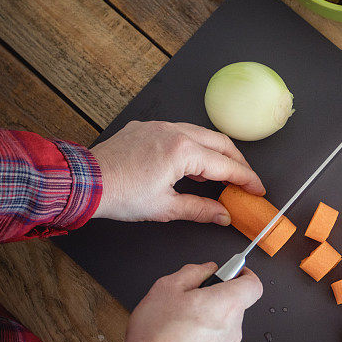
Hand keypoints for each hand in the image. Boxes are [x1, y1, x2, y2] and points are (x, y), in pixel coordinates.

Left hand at [90, 120, 264, 223]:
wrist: (83, 182)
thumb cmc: (119, 195)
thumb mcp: (165, 208)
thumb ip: (200, 209)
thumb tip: (223, 215)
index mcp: (182, 151)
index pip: (225, 165)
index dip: (246, 179)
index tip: (257, 189)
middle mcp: (174, 131)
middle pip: (220, 142)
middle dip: (237, 161)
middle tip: (246, 180)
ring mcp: (159, 126)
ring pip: (201, 133)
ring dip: (216, 152)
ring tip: (222, 174)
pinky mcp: (146, 127)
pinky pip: (180, 131)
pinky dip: (194, 146)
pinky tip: (192, 165)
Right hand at [118, 262, 262, 341]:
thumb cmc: (155, 338)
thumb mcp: (165, 289)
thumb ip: (192, 272)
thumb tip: (206, 269)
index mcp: (225, 305)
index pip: (253, 285)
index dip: (244, 275)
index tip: (232, 272)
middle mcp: (232, 330)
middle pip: (233, 307)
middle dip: (215, 300)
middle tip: (189, 302)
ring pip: (222, 329)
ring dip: (207, 324)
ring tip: (178, 327)